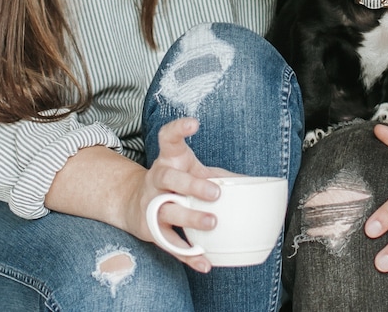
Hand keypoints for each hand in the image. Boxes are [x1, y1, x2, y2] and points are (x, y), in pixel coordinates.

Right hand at [137, 117, 234, 272]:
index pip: (168, 139)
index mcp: (168, 160)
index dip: (178, 129)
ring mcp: (151, 205)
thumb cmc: (174, 183)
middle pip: (169, 178)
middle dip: (192, 185)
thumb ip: (218, 175)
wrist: (132, 203)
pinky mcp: (151, 230)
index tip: (193, 124)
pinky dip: (189, 256)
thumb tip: (255, 183)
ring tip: (212, 223)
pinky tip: (205, 263)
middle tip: (215, 193)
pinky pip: (171, 244)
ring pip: (168, 211)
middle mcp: (156, 179)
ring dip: (190, 218)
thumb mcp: (191, 171)